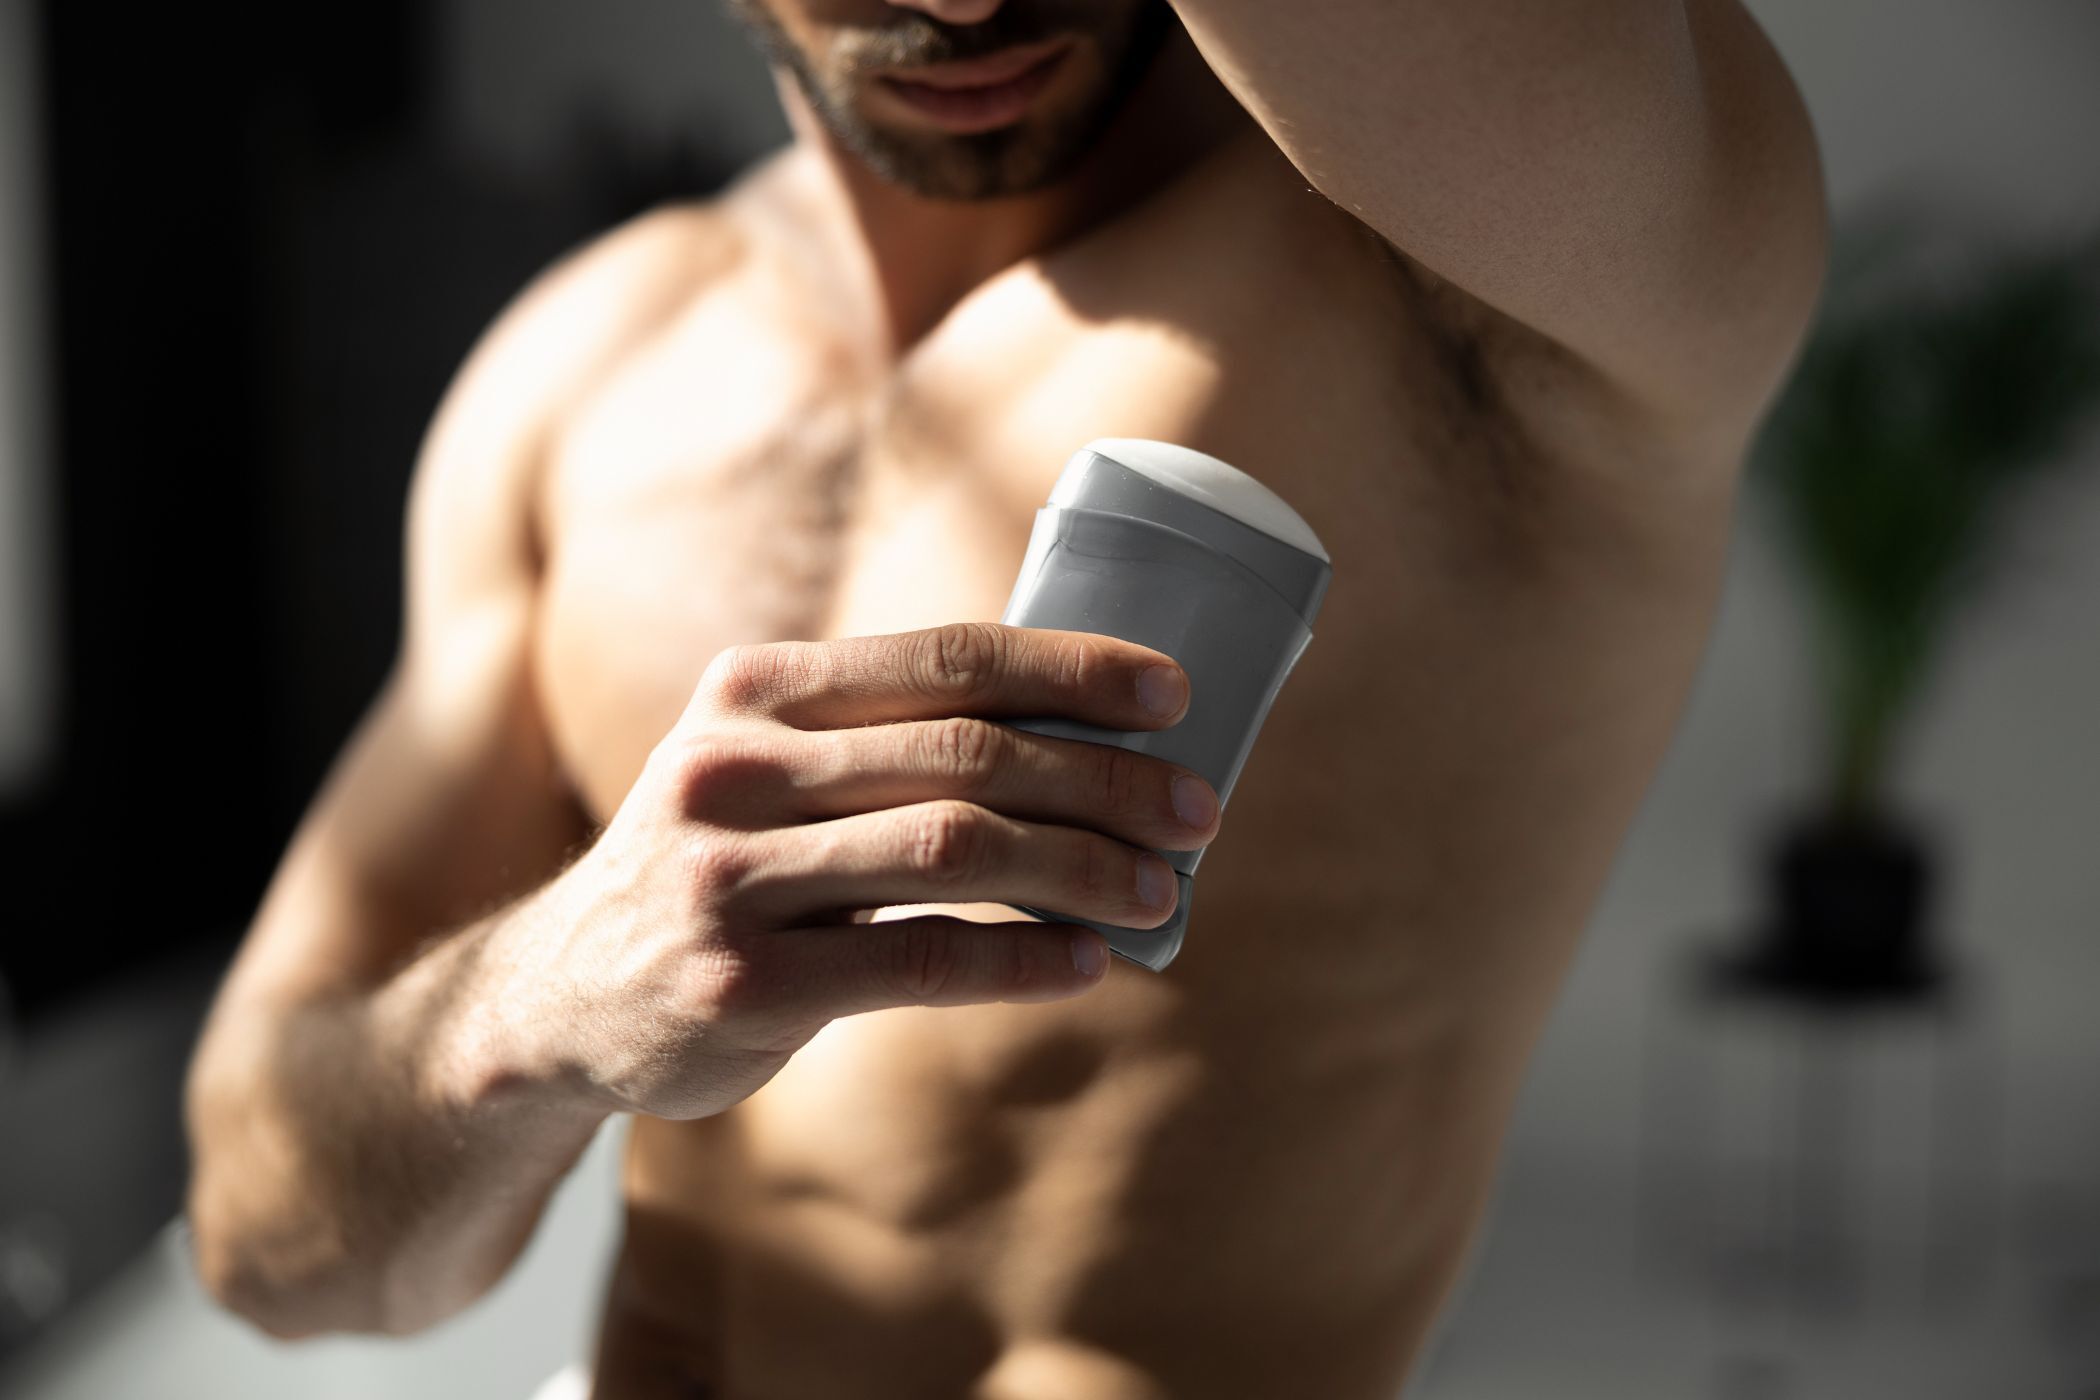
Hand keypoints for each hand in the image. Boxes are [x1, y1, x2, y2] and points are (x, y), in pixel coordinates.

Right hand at [494, 622, 1223, 1120]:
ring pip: (954, 849)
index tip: (1173, 694)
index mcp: (753, 691)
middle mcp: (733, 767)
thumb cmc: (711, 869)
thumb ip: (876, 742)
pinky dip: (1022, 958)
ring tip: (1162, 891)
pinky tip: (1087, 962)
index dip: (1071, 669)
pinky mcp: (739, 982)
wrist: (557, 996)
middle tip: (1199, 811)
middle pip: (966, 753)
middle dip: (1104, 779)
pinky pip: (920, 960)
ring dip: (1083, 867)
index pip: (943, 656)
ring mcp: (727, 875)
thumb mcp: (757, 770)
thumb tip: (1081, 741)